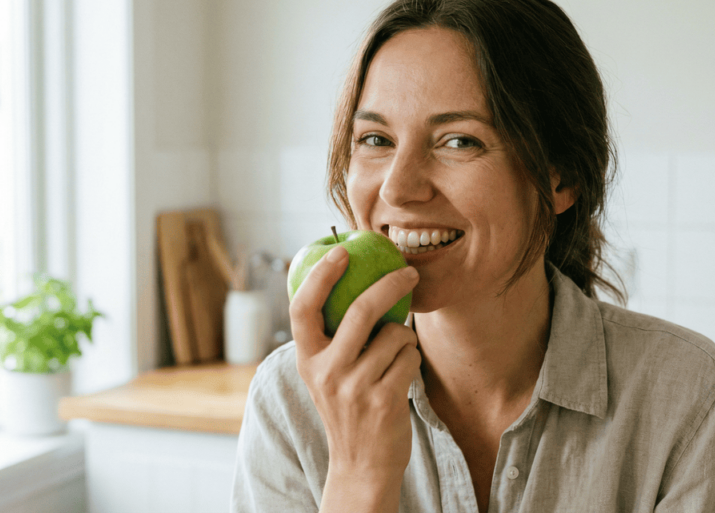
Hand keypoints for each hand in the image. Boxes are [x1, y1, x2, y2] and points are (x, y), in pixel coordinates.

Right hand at [289, 245, 420, 509]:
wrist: (362, 464)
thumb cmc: (349, 408)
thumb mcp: (327, 374)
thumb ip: (333, 337)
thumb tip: (353, 278)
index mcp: (307, 359)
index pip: (302, 307)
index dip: (320, 275)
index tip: (342, 251)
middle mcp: (326, 371)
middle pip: (360, 309)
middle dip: (391, 283)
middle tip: (409, 272)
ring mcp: (354, 386)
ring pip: (395, 334)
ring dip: (405, 339)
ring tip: (396, 357)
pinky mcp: (383, 399)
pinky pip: (409, 357)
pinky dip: (412, 360)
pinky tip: (402, 375)